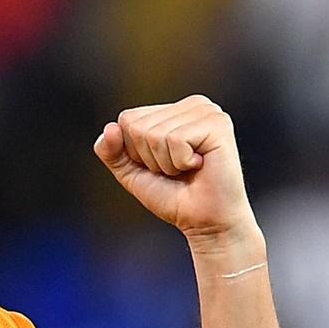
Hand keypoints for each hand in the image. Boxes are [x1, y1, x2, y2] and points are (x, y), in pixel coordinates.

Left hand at [94, 95, 257, 245]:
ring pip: (154, 134)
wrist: (205, 222)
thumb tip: (110, 128)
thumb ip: (111, 151)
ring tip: (188, 169)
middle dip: (150, 158)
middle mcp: (192, 104)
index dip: (135, 152)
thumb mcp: (131, 173)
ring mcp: (207, 111)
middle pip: (138, 126)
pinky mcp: (218, 124)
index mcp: (173, 110)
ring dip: (166, 163)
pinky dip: (180, 162)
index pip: (127, 119)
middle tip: (177, 170)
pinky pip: (175, 140)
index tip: (161, 165)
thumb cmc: (174, 196)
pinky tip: (199, 165)